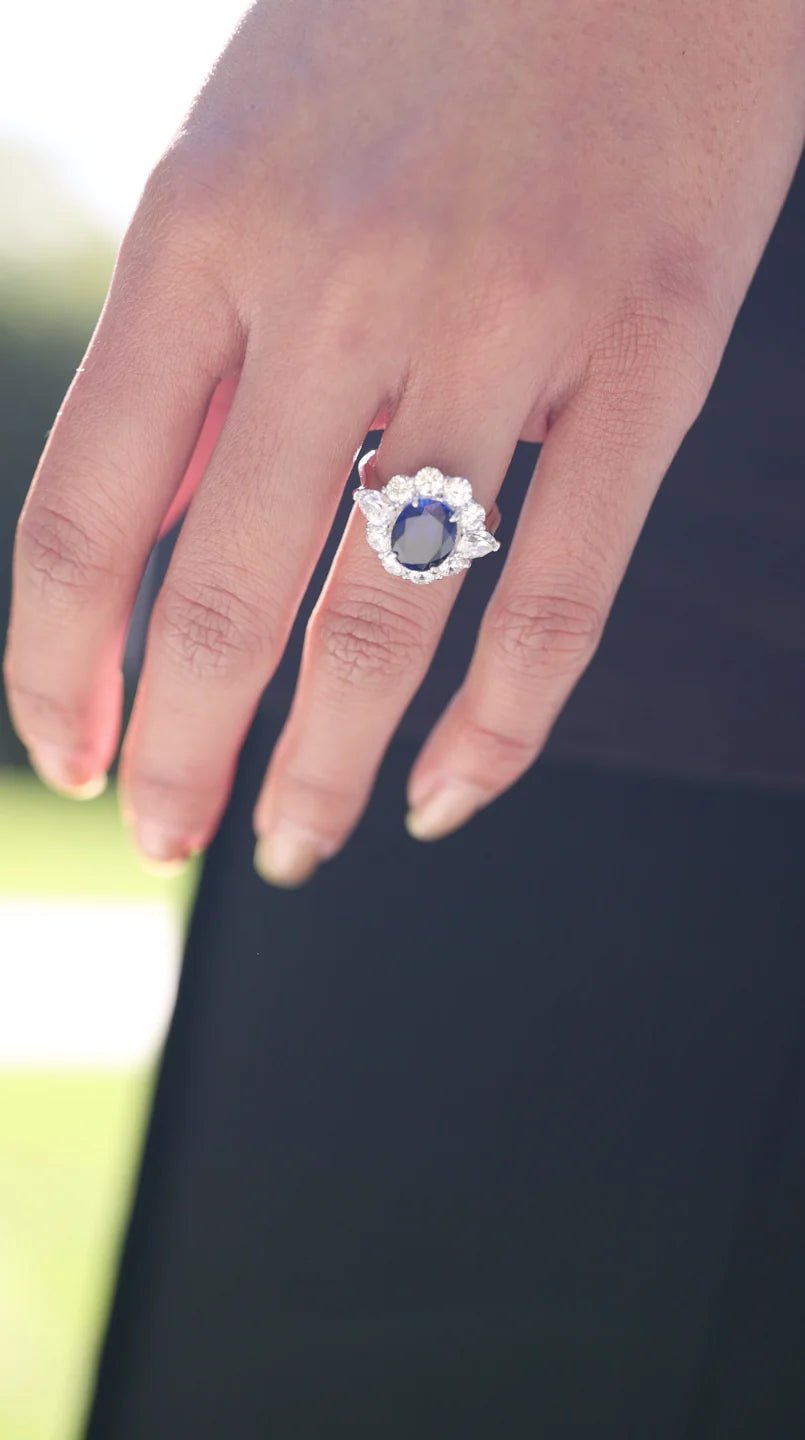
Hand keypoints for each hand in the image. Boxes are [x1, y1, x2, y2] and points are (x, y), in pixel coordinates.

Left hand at [6, 0, 804, 882]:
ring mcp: (502, 323)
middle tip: (175, 840)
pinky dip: (499, 726)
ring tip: (297, 846)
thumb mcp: (248, 156)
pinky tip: (453, 791)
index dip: (59, 671)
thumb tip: (138, 547)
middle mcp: (338, 282)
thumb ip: (198, 361)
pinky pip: (561, 596)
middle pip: (224, 596)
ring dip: (326, 769)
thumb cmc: (421, 30)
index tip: (72, 761)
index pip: (85, 514)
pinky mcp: (648, 358)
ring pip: (387, 617)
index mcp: (206, 230)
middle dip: (184, 756)